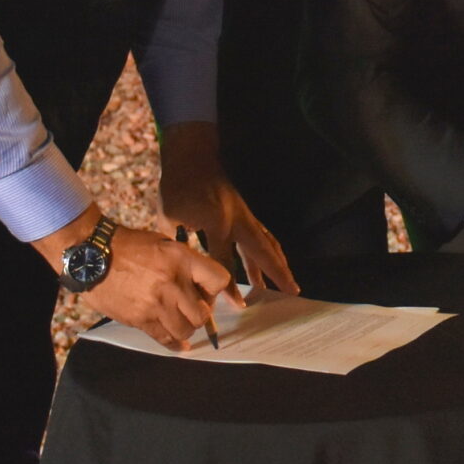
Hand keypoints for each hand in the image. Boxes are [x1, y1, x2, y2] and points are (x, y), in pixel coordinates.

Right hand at [38, 208, 233, 350]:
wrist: (93, 256)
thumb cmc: (130, 246)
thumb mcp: (165, 244)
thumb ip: (185, 263)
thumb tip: (201, 287)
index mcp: (182, 258)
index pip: (219, 280)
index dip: (216, 290)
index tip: (208, 292)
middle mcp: (173, 282)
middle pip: (203, 312)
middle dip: (201, 313)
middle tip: (192, 309)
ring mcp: (156, 303)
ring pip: (186, 330)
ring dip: (187, 328)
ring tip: (181, 321)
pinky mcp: (140, 319)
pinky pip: (165, 339)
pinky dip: (176, 345)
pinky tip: (181, 346)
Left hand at [156, 122, 297, 295]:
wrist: (192, 156)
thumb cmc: (177, 186)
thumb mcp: (170, 217)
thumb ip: (178, 244)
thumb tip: (180, 269)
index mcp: (216, 224)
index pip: (224, 264)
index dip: (229, 288)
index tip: (237, 307)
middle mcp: (237, 221)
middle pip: (263, 252)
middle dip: (278, 273)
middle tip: (292, 291)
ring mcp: (244, 215)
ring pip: (267, 242)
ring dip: (278, 263)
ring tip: (287, 283)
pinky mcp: (244, 212)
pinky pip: (263, 235)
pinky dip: (270, 250)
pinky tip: (273, 261)